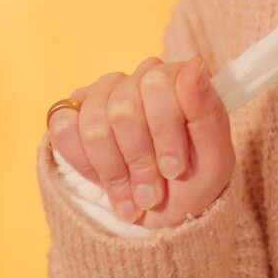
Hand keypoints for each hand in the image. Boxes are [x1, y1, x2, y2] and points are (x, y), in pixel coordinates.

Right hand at [46, 56, 235, 230]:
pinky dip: (86, 165)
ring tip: (135, 198)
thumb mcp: (214, 158)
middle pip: (123, 110)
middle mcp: (137, 79)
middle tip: (153, 194)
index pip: (158, 84)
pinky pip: (64, 129)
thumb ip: (207, 110)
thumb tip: (194, 64)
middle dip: (139, 161)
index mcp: (176, 79)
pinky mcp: (71, 114)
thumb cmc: (193, 181)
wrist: (163, 214)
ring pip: (94, 126)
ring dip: (116, 172)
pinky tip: (107, 182)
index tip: (175, 170)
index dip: (164, 134)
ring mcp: (102, 94)